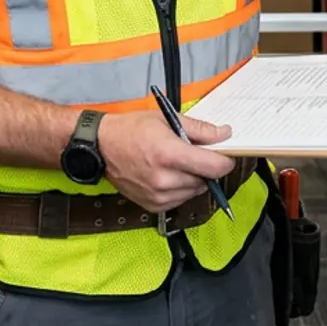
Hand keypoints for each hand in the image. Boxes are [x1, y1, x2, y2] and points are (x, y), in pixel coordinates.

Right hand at [96, 110, 234, 214]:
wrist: (101, 147)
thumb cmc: (131, 130)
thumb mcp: (167, 119)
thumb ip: (200, 130)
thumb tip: (224, 135)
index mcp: (169, 154)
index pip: (214, 167)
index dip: (225, 160)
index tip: (225, 155)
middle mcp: (164, 179)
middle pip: (206, 180)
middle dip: (206, 167)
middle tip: (193, 153)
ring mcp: (158, 195)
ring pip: (195, 191)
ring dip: (194, 179)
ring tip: (176, 163)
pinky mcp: (153, 205)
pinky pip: (180, 199)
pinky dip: (180, 188)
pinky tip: (167, 174)